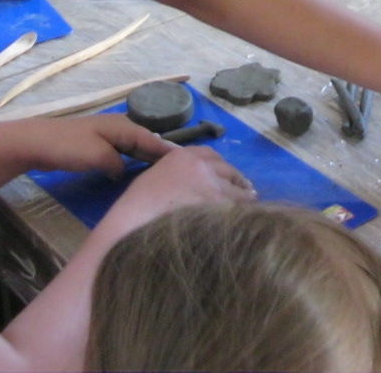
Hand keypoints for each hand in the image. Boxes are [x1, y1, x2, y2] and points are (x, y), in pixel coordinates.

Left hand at [3, 114, 171, 179]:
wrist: (34, 142)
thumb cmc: (68, 147)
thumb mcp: (98, 156)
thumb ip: (118, 164)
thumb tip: (124, 170)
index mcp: (123, 127)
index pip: (153, 140)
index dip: (170, 151)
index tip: (190, 161)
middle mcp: (118, 128)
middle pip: (146, 142)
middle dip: (162, 154)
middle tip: (182, 171)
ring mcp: (106, 136)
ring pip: (134, 147)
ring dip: (147, 158)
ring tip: (163, 173)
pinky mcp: (95, 146)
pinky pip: (122, 153)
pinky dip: (132, 160)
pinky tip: (134, 172)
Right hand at [97, 147, 255, 242]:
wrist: (133, 226)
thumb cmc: (136, 208)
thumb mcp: (154, 178)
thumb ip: (177, 174)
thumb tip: (194, 184)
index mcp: (183, 156)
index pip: (212, 155)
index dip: (221, 167)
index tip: (227, 176)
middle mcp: (202, 167)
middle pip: (229, 170)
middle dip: (236, 182)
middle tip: (243, 193)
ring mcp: (212, 187)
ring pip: (239, 190)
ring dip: (242, 200)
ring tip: (247, 210)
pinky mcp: (219, 208)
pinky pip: (239, 210)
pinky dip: (242, 215)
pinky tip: (241, 223)